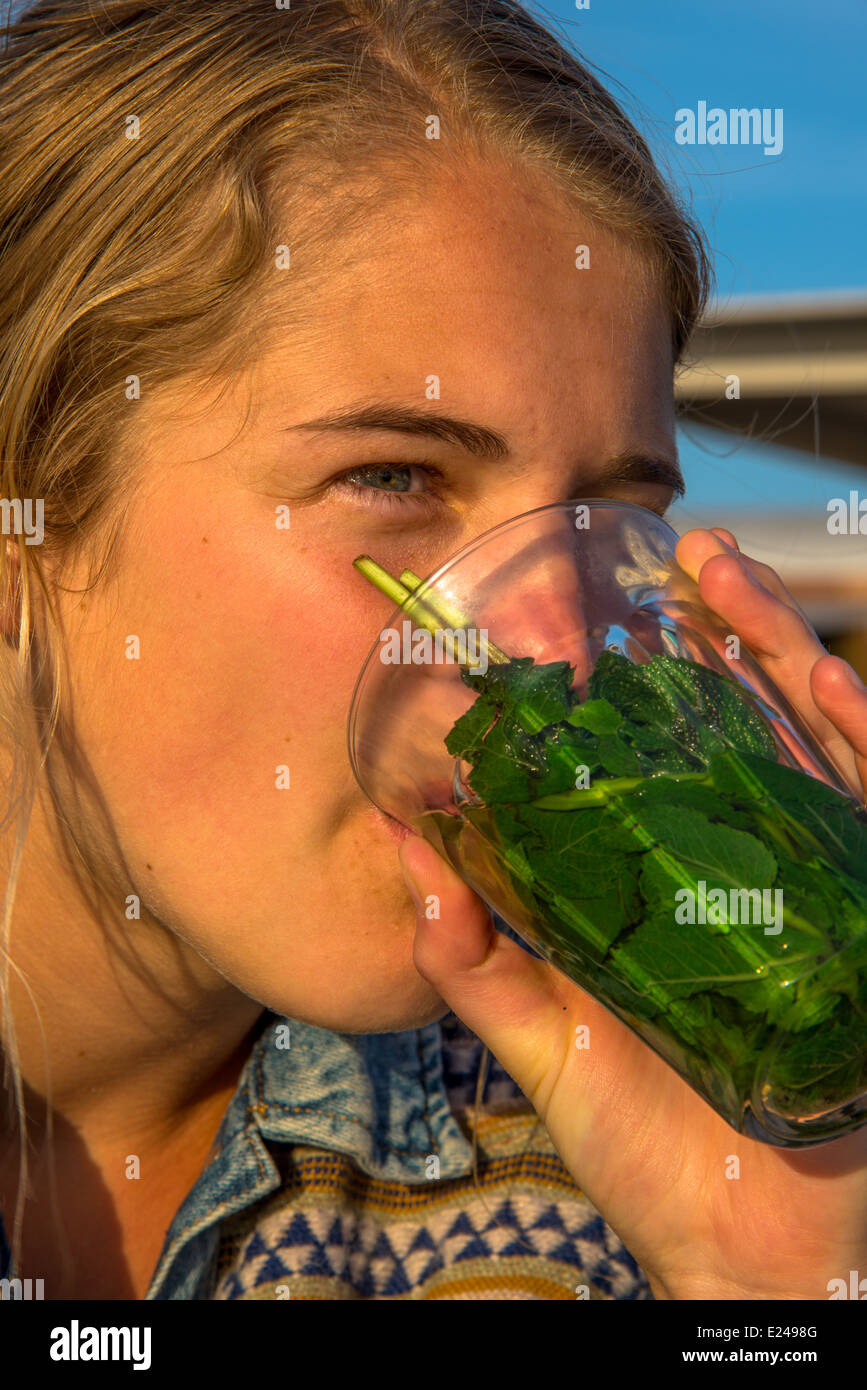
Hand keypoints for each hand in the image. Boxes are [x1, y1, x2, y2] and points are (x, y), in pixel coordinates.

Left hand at [397, 526, 866, 1299]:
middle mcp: (750, 872)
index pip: (660, 766)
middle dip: (716, 639)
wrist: (754, 1242)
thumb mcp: (551, 1046)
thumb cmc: (657, 1150)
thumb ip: (484, 966)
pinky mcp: (866, 914)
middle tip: (675, 557)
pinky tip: (825, 672)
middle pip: (739, 730)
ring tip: (725, 576)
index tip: (594, 615)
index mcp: (672, 891)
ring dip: (776, 653)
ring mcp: (816, 887)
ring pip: (806, 743)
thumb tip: (413, 869)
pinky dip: (856, 736)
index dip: (637, 690)